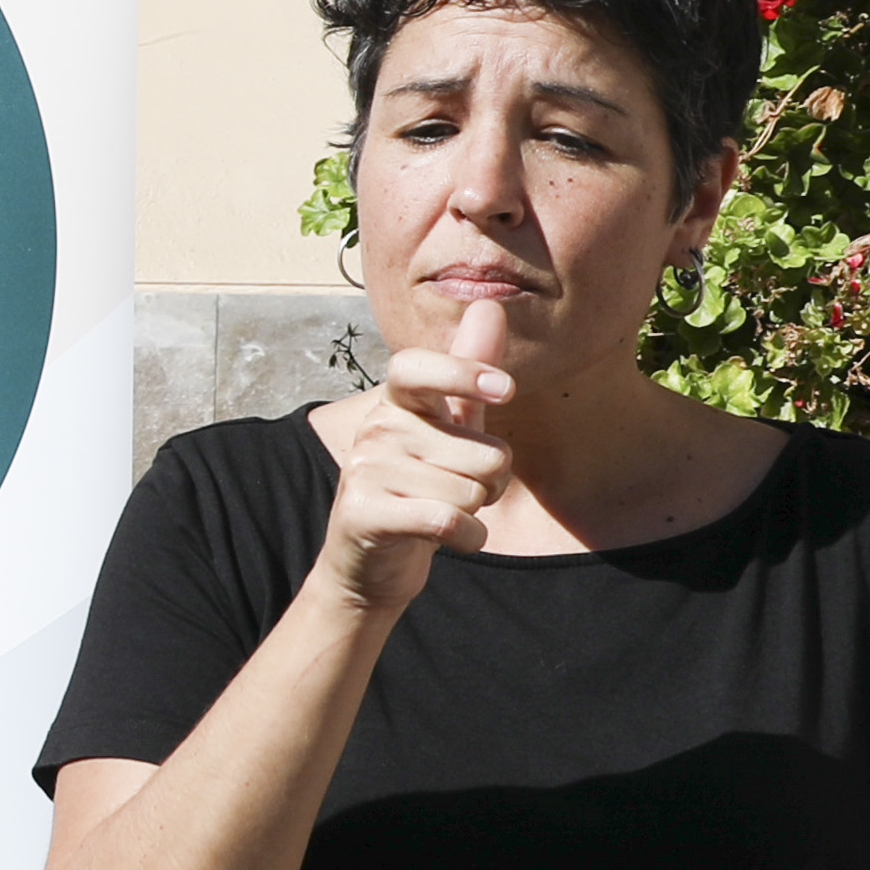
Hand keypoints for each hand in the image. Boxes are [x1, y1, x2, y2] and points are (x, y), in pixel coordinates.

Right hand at [311, 299, 517, 621]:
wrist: (368, 565)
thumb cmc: (418, 489)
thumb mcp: (448, 428)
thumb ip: (469, 371)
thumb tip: (489, 304)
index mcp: (397, 402)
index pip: (417, 367)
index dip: (463, 372)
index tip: (504, 390)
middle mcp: (377, 429)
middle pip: (484, 454)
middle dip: (493, 484)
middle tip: (463, 491)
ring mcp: (365, 471)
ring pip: (471, 492)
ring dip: (477, 514)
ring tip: (447, 514)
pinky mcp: (364, 513)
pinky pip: (448, 520)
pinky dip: (468, 537)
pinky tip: (453, 539)